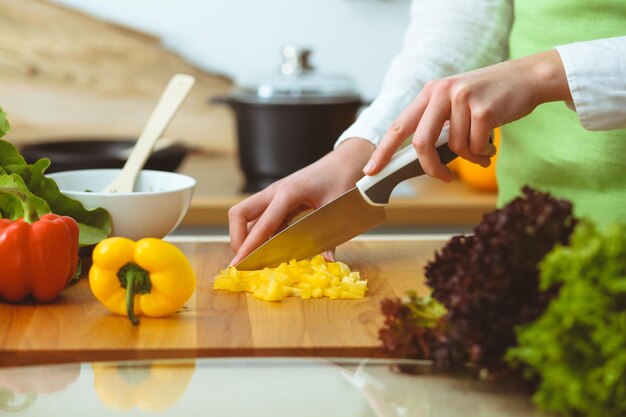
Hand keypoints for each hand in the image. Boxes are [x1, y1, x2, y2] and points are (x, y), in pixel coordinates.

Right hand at [229, 138, 374, 265]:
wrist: (345, 162)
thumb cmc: (342, 180)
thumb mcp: (337, 209)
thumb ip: (331, 237)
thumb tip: (327, 261)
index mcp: (288, 193)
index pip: (261, 223)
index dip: (249, 246)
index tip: (239, 264)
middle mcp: (275, 192)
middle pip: (240, 214)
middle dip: (237, 238)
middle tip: (245, 261)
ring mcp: (275, 195)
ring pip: (247, 216)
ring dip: (246, 237)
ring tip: (254, 260)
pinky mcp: (279, 200)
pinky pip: (262, 218)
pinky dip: (260, 234)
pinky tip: (269, 249)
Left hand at [362, 50, 571, 180]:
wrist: (527, 77)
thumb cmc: (489, 98)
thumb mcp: (456, 104)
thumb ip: (437, 125)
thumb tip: (420, 160)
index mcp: (430, 92)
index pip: (399, 125)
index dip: (383, 151)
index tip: (370, 170)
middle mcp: (441, 92)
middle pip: (422, 143)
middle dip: (431, 167)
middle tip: (443, 177)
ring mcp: (461, 99)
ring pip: (454, 148)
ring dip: (470, 156)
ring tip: (482, 147)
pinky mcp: (483, 109)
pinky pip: (475, 147)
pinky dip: (484, 152)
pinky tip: (492, 143)